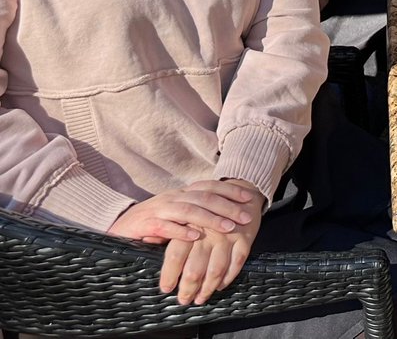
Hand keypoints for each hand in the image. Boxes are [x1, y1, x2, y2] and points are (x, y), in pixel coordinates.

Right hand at [108, 180, 259, 245]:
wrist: (119, 228)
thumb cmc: (153, 222)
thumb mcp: (177, 214)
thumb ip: (196, 212)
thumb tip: (226, 215)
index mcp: (182, 193)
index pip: (210, 187)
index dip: (230, 190)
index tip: (249, 198)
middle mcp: (173, 197)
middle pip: (204, 197)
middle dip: (228, 206)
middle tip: (245, 216)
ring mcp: (160, 209)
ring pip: (189, 210)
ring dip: (211, 219)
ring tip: (228, 227)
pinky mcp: (146, 225)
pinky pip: (166, 226)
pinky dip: (181, 231)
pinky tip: (196, 237)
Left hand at [159, 180, 265, 304]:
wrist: (241, 191)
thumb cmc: (209, 208)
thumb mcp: (188, 214)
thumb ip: (169, 229)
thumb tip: (146, 239)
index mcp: (191, 225)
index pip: (175, 255)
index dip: (169, 275)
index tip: (165, 289)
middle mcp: (209, 232)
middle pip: (195, 268)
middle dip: (188, 288)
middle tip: (183, 300)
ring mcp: (228, 236)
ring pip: (216, 269)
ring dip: (207, 288)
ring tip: (200, 298)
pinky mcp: (245, 238)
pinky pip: (237, 263)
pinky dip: (228, 277)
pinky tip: (220, 285)